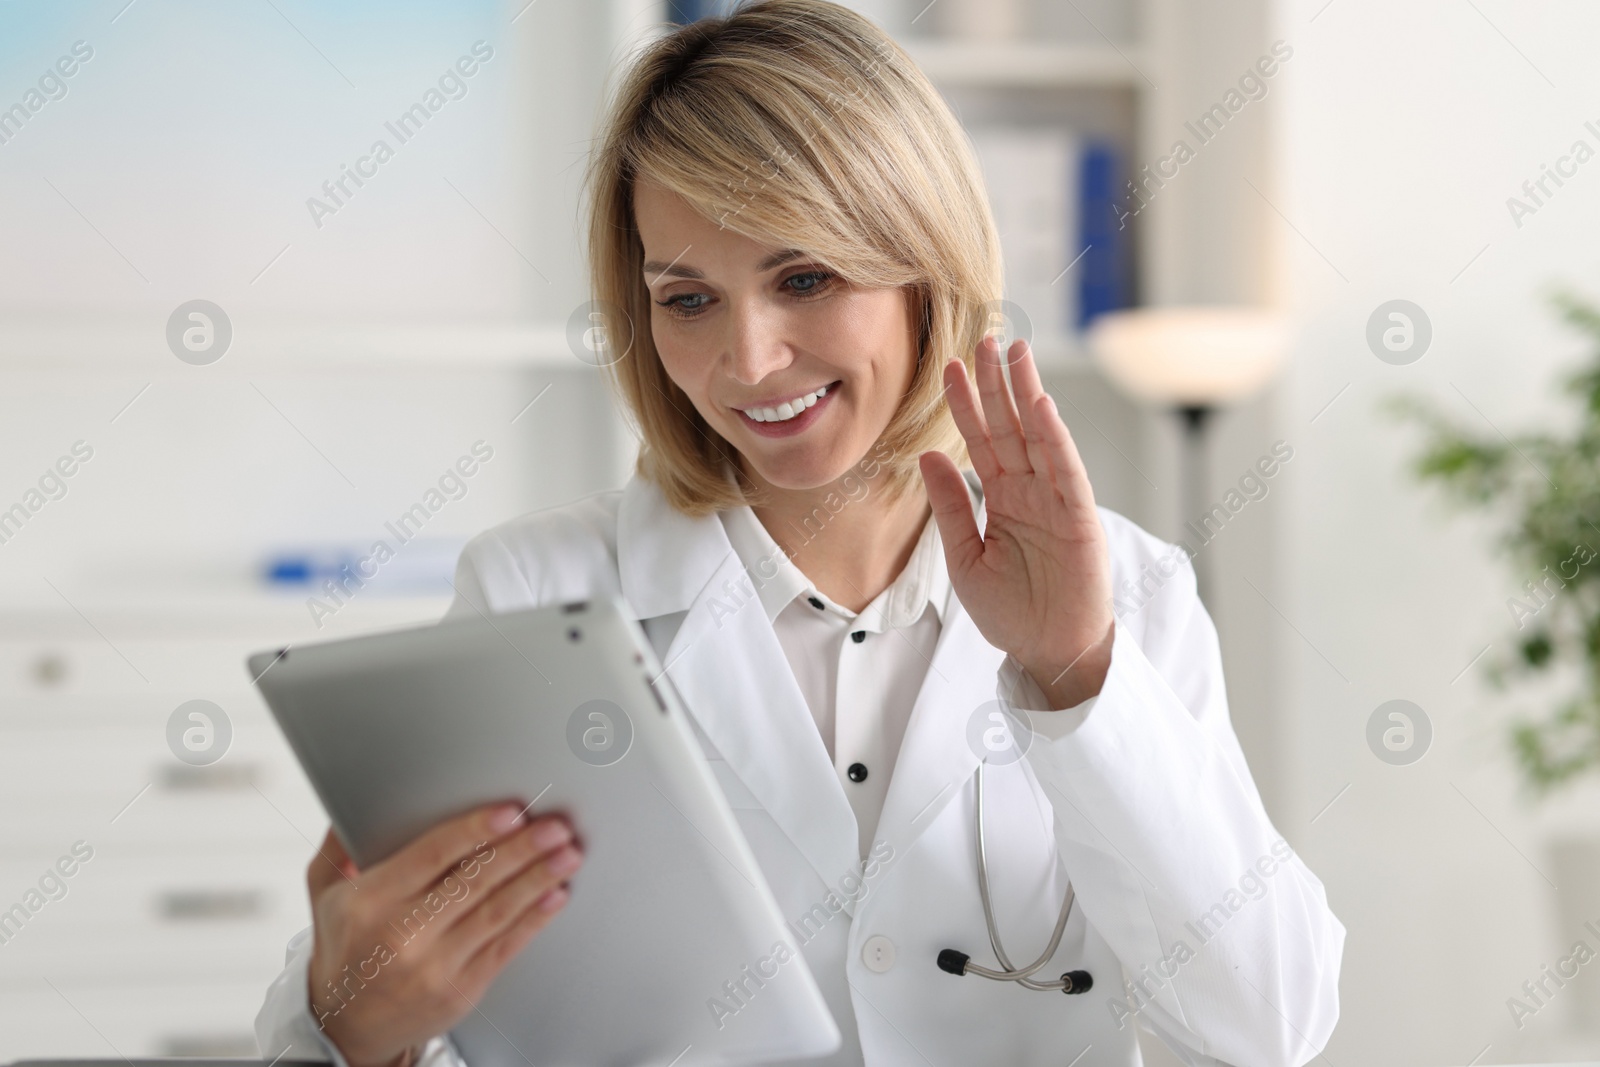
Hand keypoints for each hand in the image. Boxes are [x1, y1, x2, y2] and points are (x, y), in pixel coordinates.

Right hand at [306, 803, 582, 1066]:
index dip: (477, 830)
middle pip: (475, 880)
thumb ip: (339, 845)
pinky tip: (555, 896)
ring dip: (538, 879)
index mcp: (371, 901)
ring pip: (498, 911)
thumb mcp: (324, 893)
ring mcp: (435, 965)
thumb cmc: (343, 950)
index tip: (511, 813)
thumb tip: (352, 799)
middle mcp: (404, 933)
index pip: (434, 854)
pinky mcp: (461, 990)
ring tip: (567, 854)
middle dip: (522, 849)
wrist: (343, 1026)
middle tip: (554, 827)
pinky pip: (506, 946)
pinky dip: (535, 918)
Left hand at [919, 335, 1113, 709]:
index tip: (948, 368)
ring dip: (1027, 395)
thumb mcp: (964, 556)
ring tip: (1014, 353)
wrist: (1048, 653)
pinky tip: (1041, 408)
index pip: (981, 440)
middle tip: (983, 339)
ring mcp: (1057, 501)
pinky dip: (1055, 439)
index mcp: (1003, 498)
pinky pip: (1066, 471)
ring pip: (1040, 436)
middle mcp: (1031, 491)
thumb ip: (951, 505)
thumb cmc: (1012, 611)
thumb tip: (927, 456)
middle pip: (1011, 426)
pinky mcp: (1080, 519)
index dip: (965, 405)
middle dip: (996, 384)